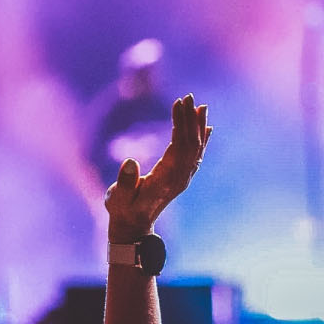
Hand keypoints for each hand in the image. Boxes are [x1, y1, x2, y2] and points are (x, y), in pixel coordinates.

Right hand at [106, 94, 209, 241]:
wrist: (133, 227)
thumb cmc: (122, 210)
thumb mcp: (118, 198)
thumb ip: (125, 182)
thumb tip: (131, 160)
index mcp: (167, 179)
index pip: (179, 146)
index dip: (180, 124)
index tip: (178, 104)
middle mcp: (180, 177)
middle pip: (191, 144)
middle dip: (190, 119)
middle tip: (189, 96)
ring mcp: (182, 178)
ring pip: (195, 148)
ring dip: (197, 126)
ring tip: (200, 106)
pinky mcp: (180, 177)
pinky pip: (195, 155)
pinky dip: (201, 140)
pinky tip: (205, 128)